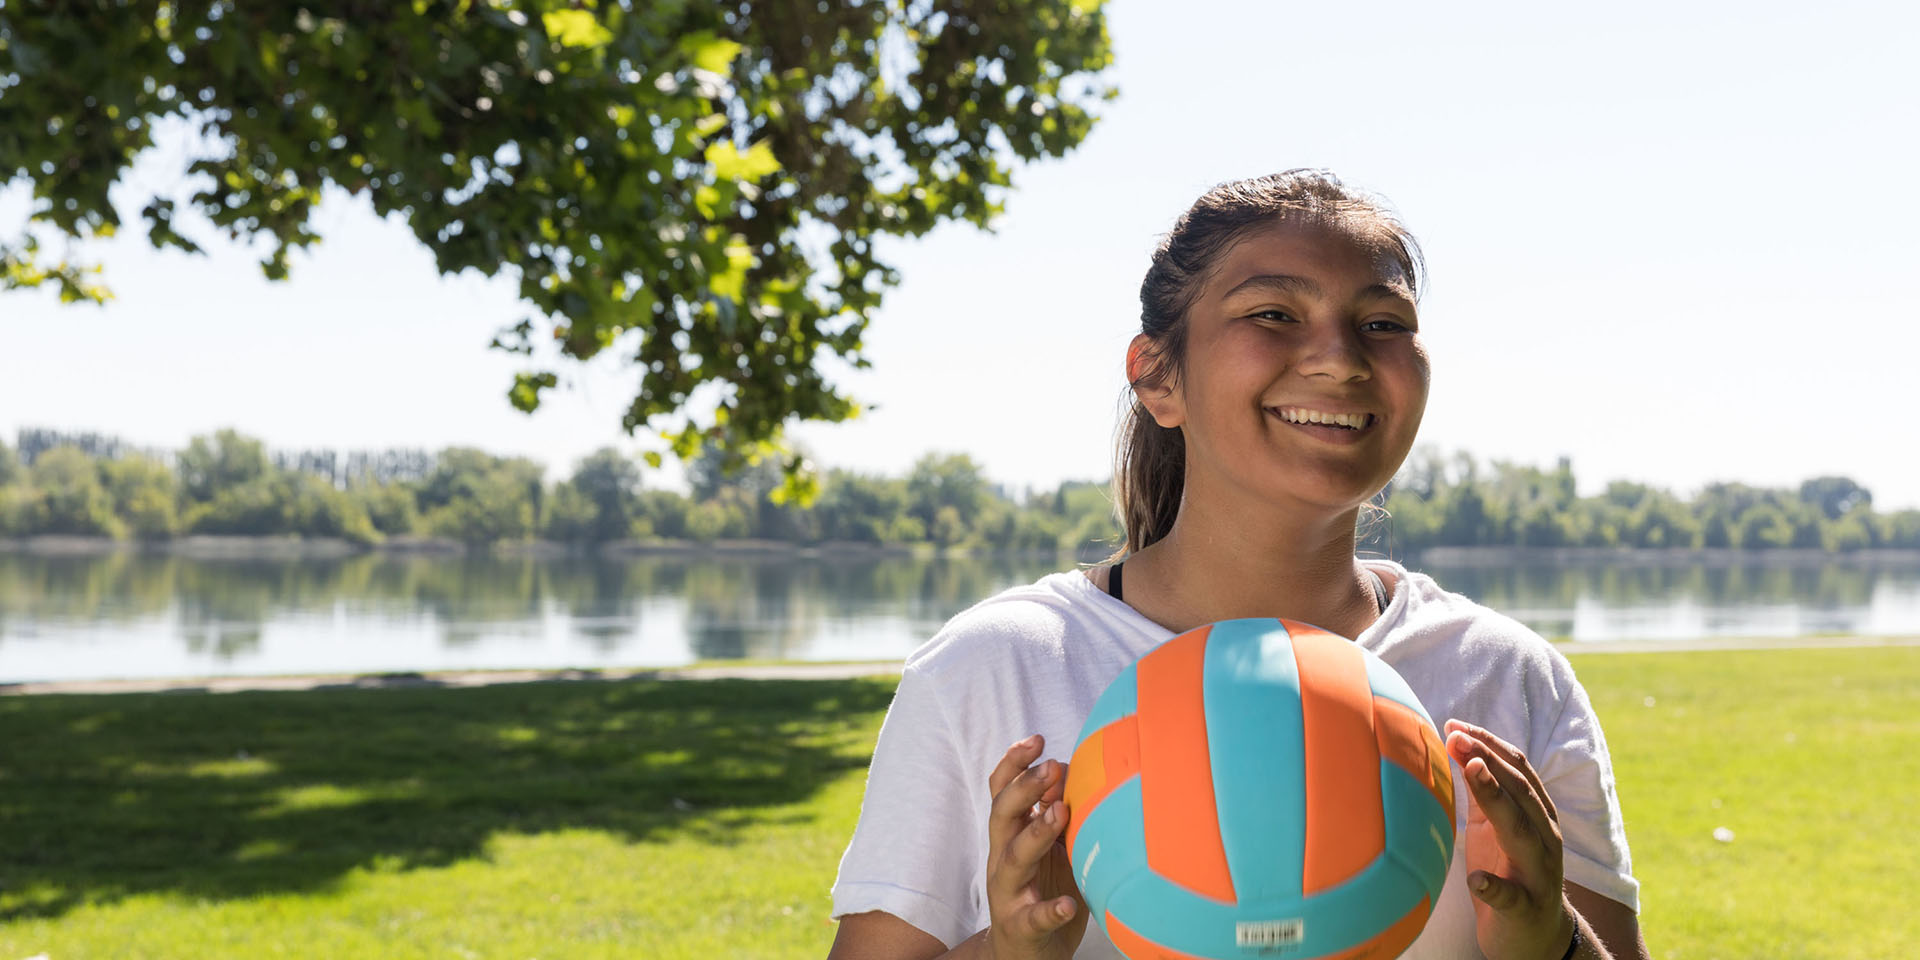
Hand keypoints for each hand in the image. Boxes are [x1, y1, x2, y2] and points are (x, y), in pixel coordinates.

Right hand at [983, 734, 1087, 959]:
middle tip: (1052, 766)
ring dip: (1035, 834)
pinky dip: (1050, 910)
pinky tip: (1068, 904)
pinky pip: (1032, 918)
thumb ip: (1053, 816)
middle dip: (1024, 788)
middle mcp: (1002, 861)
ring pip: (1013, 860)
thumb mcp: (1048, 850)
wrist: (1023, 957)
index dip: (1014, 763)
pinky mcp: (1021, 929)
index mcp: (1009, 838)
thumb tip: (1069, 771)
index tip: (1037, 739)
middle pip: (1002, 816)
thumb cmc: (1042, 893)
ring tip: (1060, 814)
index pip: (1001, 792)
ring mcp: (1008, 895)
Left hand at [1444, 720, 1577, 959]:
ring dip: (1495, 799)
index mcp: (1537, 816)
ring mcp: (1538, 874)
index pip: (1519, 771)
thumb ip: (1483, 790)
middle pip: (1521, 792)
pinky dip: (1493, 887)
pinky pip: (1511, 897)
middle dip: (1489, 761)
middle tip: (1456, 738)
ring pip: (1521, 833)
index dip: (1489, 745)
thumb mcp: (1495, 825)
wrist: (1535, 936)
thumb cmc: (1509, 870)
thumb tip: (1457, 744)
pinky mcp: (1525, 909)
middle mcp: (1544, 839)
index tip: (1456, 725)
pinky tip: (1475, 880)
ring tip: (1469, 771)